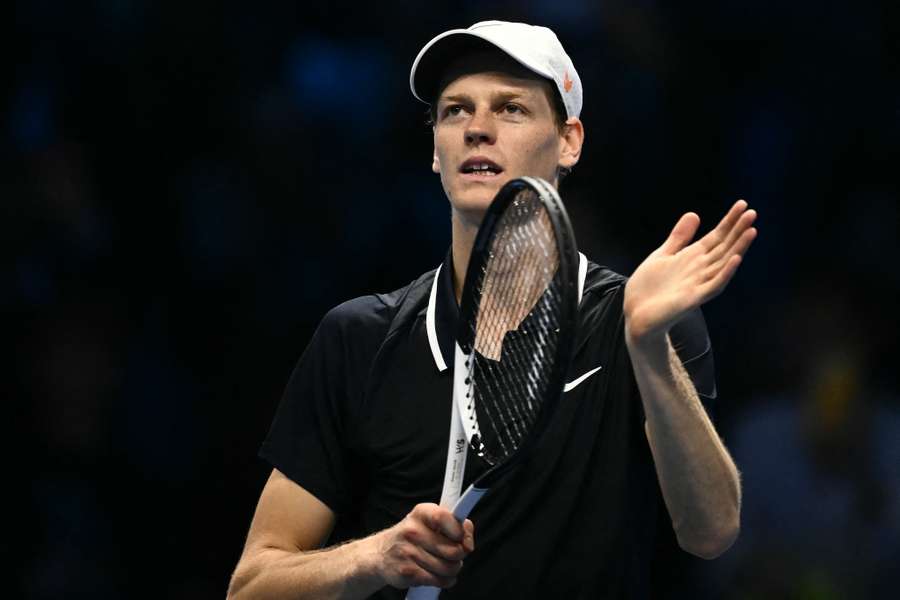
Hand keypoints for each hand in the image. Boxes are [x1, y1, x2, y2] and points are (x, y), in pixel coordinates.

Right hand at [374, 503, 474, 589]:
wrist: (380, 554)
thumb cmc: (412, 536)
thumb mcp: (428, 521)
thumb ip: (453, 524)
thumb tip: (468, 538)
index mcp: (421, 513)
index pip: (445, 518)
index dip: (460, 531)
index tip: (462, 538)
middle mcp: (413, 531)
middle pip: (454, 550)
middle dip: (459, 555)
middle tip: (453, 554)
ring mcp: (409, 552)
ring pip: (449, 568)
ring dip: (453, 569)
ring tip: (445, 565)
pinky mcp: (407, 572)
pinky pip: (439, 580)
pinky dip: (445, 581)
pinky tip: (440, 575)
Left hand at [624, 200, 756, 342]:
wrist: (635, 313)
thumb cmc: (648, 287)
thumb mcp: (662, 255)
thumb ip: (679, 237)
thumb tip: (695, 214)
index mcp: (692, 257)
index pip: (716, 236)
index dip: (729, 221)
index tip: (742, 205)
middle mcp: (700, 269)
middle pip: (724, 246)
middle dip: (738, 230)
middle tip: (752, 213)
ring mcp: (698, 284)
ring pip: (724, 263)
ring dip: (738, 248)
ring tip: (751, 231)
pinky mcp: (693, 298)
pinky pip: (713, 285)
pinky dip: (725, 272)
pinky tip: (735, 260)